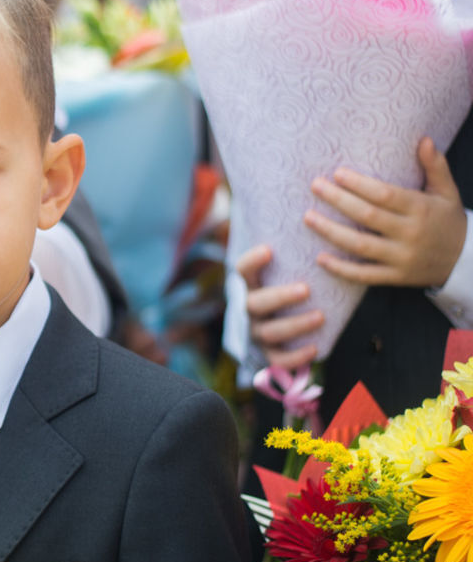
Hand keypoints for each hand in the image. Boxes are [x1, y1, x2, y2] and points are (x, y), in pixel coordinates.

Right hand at [237, 244, 322, 368]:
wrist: (286, 324)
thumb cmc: (293, 283)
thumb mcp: (289, 266)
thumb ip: (296, 246)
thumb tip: (312, 200)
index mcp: (252, 284)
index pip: (241, 270)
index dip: (251, 262)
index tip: (268, 250)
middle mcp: (250, 308)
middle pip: (255, 303)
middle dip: (280, 296)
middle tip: (305, 289)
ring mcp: (259, 332)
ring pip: (269, 332)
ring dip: (294, 325)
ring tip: (320, 316)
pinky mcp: (270, 354)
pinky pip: (278, 361)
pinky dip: (295, 357)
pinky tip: (315, 349)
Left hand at [304, 137, 466, 287]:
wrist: (467, 261)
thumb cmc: (449, 221)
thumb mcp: (448, 192)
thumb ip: (435, 166)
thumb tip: (423, 139)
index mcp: (421, 209)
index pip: (385, 195)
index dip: (359, 184)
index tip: (337, 173)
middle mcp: (410, 233)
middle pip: (367, 216)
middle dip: (338, 200)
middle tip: (315, 186)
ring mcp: (401, 258)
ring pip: (360, 245)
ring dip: (331, 232)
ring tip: (308, 217)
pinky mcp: (395, 277)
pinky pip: (364, 275)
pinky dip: (341, 268)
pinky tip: (320, 258)